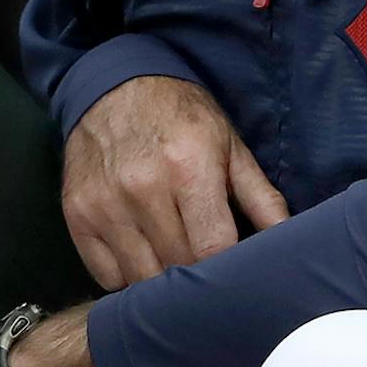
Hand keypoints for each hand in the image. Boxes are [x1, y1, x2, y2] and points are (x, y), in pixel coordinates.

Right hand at [63, 75, 288, 287]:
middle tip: (210, 266)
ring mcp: (104, 204)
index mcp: (189, 169)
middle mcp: (142, 189)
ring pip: (141, 278)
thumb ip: (261, 197)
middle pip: (178, 266)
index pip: (213, 249)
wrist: (116, 86)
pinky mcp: (77, 215)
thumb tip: (289, 239)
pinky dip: (128, 275)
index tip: (236, 268)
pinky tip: (144, 255)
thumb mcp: (230, 147)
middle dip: (199, 273)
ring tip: (177, 262)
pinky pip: (106, 275)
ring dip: (163, 280)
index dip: (228, 267)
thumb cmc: (182, 118)